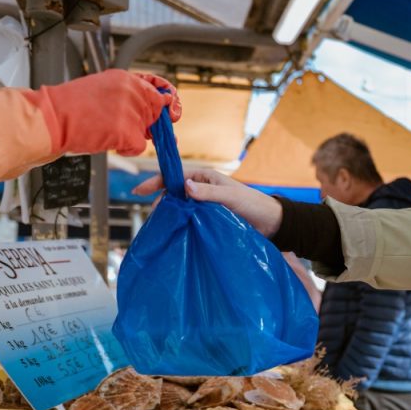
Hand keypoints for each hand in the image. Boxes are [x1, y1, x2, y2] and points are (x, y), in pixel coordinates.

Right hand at [24, 69, 181, 155]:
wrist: (51, 119)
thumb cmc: (69, 108)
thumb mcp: (102, 89)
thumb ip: (127, 96)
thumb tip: (152, 106)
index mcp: (125, 78)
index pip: (158, 90)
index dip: (165, 104)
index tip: (171, 111)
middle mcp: (132, 91)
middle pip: (156, 114)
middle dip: (147, 125)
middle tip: (124, 128)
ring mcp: (132, 110)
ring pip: (146, 131)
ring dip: (131, 137)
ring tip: (105, 131)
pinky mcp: (128, 130)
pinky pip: (140, 146)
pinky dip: (127, 150)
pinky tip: (108, 142)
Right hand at [133, 167, 283, 236]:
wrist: (271, 224)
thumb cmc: (254, 205)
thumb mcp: (231, 197)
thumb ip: (209, 192)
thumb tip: (184, 186)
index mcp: (206, 177)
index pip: (175, 177)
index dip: (156, 182)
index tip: (139, 191)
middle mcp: (202, 189)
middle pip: (173, 193)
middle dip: (161, 202)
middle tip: (154, 217)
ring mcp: (204, 206)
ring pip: (180, 208)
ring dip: (170, 215)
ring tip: (162, 226)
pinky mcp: (208, 220)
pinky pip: (189, 220)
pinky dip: (180, 225)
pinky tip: (173, 233)